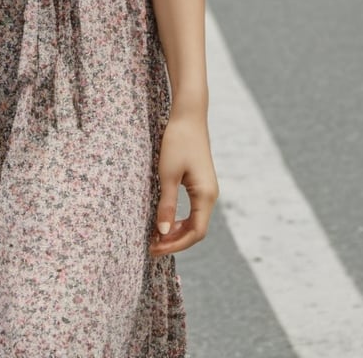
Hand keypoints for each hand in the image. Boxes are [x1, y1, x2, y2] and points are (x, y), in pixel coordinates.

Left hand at [149, 111, 217, 256]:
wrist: (188, 115)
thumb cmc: (177, 142)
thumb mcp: (167, 174)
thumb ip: (166, 205)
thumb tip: (162, 232)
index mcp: (206, 196)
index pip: (195, 233)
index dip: (176, 244)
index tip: (155, 248)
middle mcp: (211, 195)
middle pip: (196, 230)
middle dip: (175, 240)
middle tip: (151, 245)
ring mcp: (207, 189)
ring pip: (194, 220)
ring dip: (177, 231)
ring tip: (156, 235)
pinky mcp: (201, 183)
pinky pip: (193, 209)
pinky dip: (180, 219)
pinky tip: (165, 219)